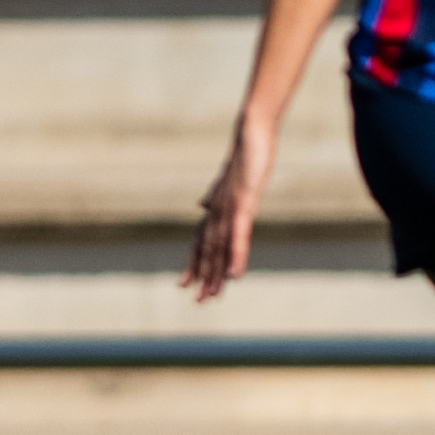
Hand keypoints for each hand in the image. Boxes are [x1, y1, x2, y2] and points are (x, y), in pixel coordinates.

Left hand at [181, 117, 277, 300]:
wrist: (251, 133)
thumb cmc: (245, 154)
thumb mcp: (230, 180)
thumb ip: (215, 195)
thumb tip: (201, 205)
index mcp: (216, 208)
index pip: (201, 241)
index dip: (193, 263)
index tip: (184, 284)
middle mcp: (217, 212)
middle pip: (208, 250)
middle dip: (203, 276)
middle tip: (198, 301)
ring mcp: (228, 209)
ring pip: (219, 248)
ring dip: (215, 273)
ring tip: (211, 296)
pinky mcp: (242, 205)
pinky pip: (238, 236)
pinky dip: (235, 257)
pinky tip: (234, 275)